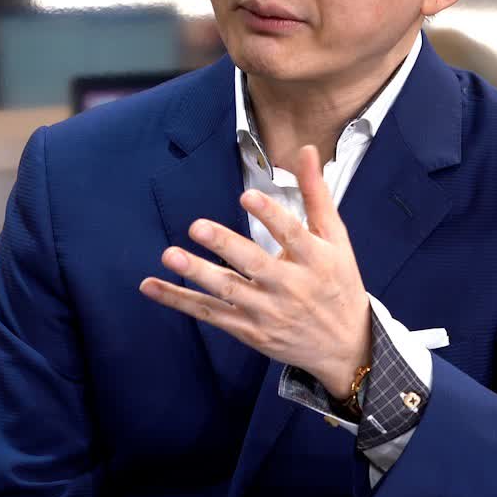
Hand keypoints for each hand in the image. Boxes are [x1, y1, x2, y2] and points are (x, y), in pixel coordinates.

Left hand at [140, 145, 371, 396]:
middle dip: (226, 245)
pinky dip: (179, 300)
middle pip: (255, 265)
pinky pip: (210, 313)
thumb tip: (306, 150)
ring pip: (227, 292)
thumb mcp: (335, 239)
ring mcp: (267, 311)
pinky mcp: (249, 331)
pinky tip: (152, 286)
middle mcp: (291, 287)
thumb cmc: (338, 282)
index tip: (247, 197)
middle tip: (197, 227)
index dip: (270, 215)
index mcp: (315, 260)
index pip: (292, 235)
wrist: (344, 345)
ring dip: (197, 274)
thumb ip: (316, 194)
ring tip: (170, 255)